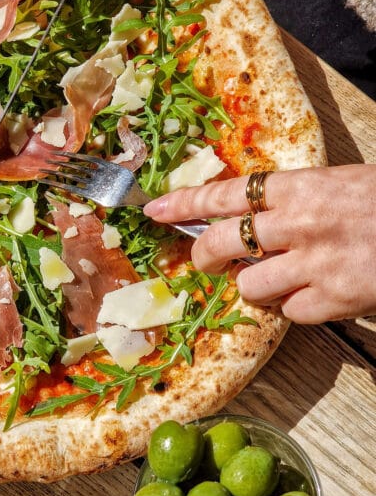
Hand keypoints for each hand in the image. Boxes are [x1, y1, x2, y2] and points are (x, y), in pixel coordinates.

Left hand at [143, 164, 375, 323]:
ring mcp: (313, 265)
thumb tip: (253, 216)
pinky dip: (294, 307)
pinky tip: (314, 294)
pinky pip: (288, 312)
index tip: (154, 210)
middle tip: (203, 262)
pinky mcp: (332, 300)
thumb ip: (295, 199)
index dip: (183, 203)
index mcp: (300, 187)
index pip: (224, 194)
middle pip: (221, 244)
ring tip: (278, 278)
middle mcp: (298, 225)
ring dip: (255, 286)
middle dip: (202, 257)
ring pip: (249, 286)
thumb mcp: (341, 183)